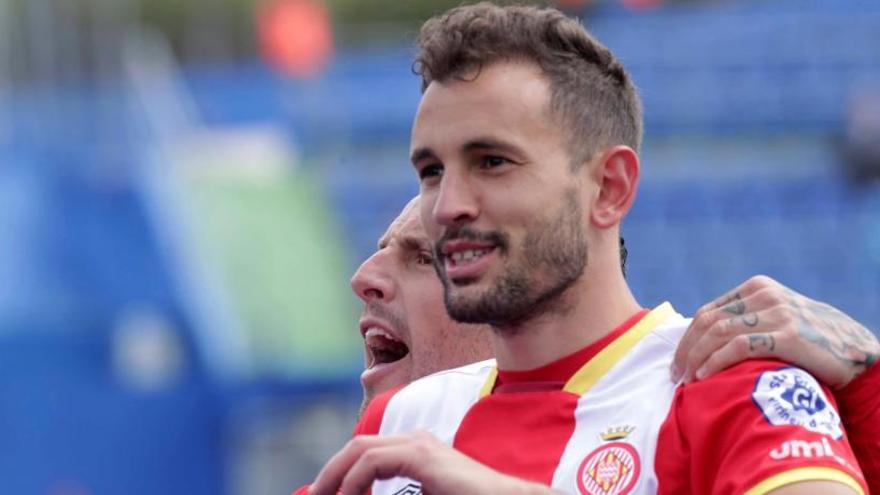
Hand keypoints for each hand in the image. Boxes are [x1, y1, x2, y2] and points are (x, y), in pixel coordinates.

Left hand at [308, 431, 554, 494]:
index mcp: (416, 450)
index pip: (366, 453)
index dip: (339, 473)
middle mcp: (415, 440)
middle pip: (357, 446)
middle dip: (329, 473)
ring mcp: (418, 444)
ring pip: (360, 449)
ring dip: (335, 476)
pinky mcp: (422, 456)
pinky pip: (372, 461)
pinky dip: (353, 482)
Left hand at [671, 275, 878, 388]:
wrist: (856, 352)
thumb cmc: (811, 341)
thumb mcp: (776, 320)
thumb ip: (746, 321)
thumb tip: (702, 340)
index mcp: (757, 288)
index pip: (709, 312)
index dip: (688, 338)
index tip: (677, 361)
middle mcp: (765, 295)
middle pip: (709, 322)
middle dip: (687, 350)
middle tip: (675, 374)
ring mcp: (777, 313)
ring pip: (719, 333)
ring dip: (696, 358)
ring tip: (686, 380)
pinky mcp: (788, 334)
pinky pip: (739, 346)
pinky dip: (715, 362)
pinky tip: (704, 376)